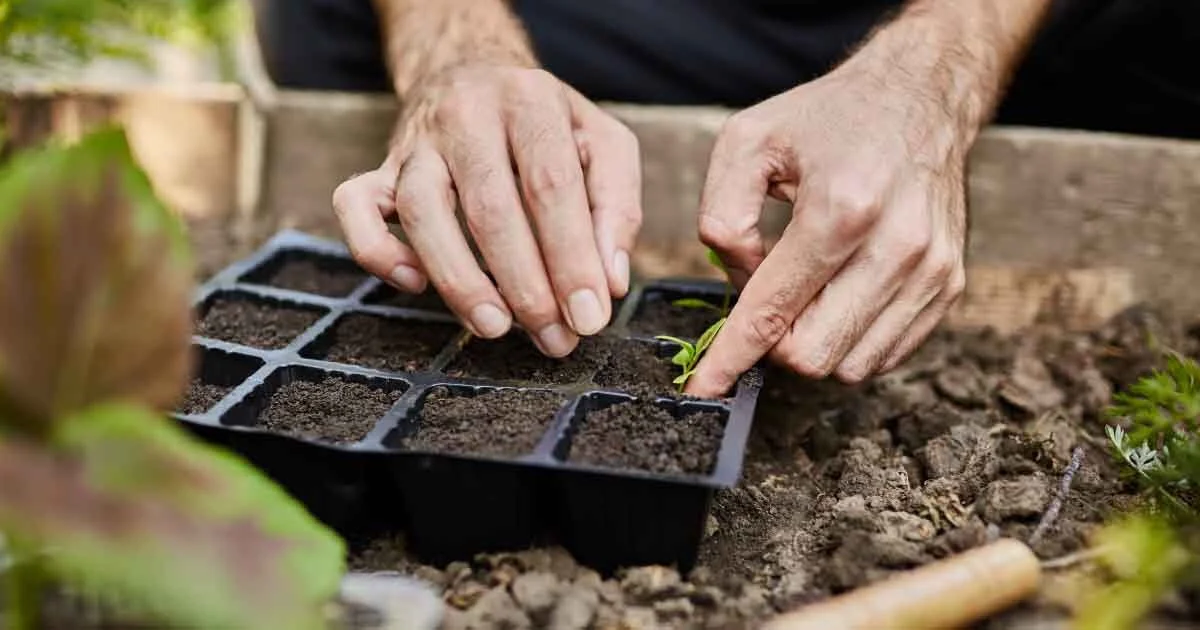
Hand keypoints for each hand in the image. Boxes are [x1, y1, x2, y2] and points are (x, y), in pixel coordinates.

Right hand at [332, 64, 641, 356]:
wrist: (473, 70)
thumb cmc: (547, 124)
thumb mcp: (603, 144)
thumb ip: (616, 207)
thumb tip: (609, 282)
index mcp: (530, 101)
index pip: (551, 185)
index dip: (571, 257)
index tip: (589, 316)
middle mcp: (467, 114)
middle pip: (489, 206)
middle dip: (525, 284)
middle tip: (553, 337)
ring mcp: (416, 142)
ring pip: (421, 211)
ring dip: (458, 280)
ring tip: (495, 327)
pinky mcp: (380, 167)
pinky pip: (354, 206)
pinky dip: (378, 251)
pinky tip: (415, 285)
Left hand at [684, 59, 968, 396]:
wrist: (919, 97)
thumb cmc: (827, 120)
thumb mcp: (747, 141)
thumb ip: (722, 216)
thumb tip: (738, 283)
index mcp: (841, 208)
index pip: (773, 312)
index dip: (731, 357)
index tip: (703, 387)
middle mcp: (897, 246)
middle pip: (812, 354)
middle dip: (773, 344)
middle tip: (765, 302)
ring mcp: (931, 271)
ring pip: (850, 366)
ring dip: (813, 343)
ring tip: (806, 290)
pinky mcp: (950, 285)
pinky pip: (886, 355)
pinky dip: (850, 341)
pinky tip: (838, 297)